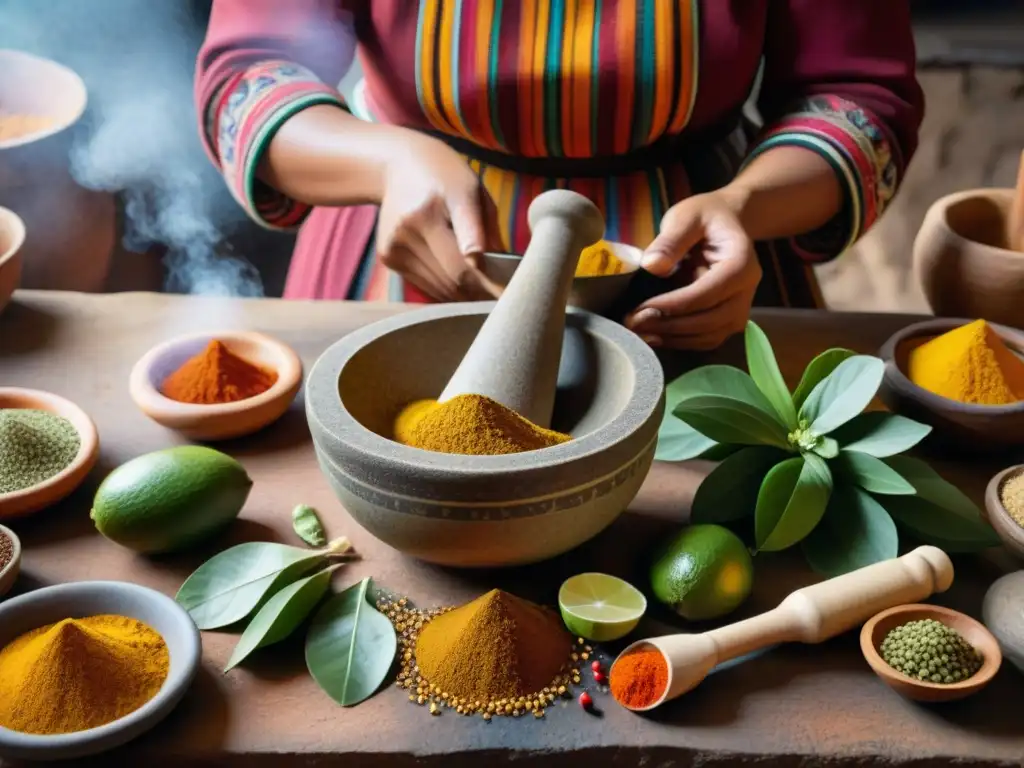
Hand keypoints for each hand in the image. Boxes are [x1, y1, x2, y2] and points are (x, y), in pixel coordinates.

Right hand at [376, 131, 504, 300]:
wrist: (397, 164)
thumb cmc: (446, 177)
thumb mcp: (474, 191)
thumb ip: (487, 230)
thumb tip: (503, 272)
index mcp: (437, 206)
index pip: (464, 255)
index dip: (486, 279)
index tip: (504, 295)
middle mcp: (411, 227)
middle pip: (453, 278)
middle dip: (481, 292)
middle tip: (502, 297)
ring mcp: (396, 244)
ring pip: (439, 288)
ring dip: (464, 295)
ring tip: (483, 290)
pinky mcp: (387, 256)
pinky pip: (425, 285)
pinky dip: (445, 289)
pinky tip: (458, 281)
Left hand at [625, 190, 760, 350]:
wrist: (726, 222)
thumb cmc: (705, 217)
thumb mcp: (686, 217)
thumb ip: (671, 240)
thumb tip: (652, 266)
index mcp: (741, 263)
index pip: (708, 292)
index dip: (673, 305)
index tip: (640, 308)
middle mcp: (747, 291)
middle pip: (710, 320)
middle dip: (669, 325)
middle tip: (633, 323)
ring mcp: (741, 308)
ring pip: (709, 336)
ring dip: (673, 339)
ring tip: (639, 332)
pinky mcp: (729, 320)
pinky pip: (707, 339)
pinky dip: (681, 342)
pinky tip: (654, 336)